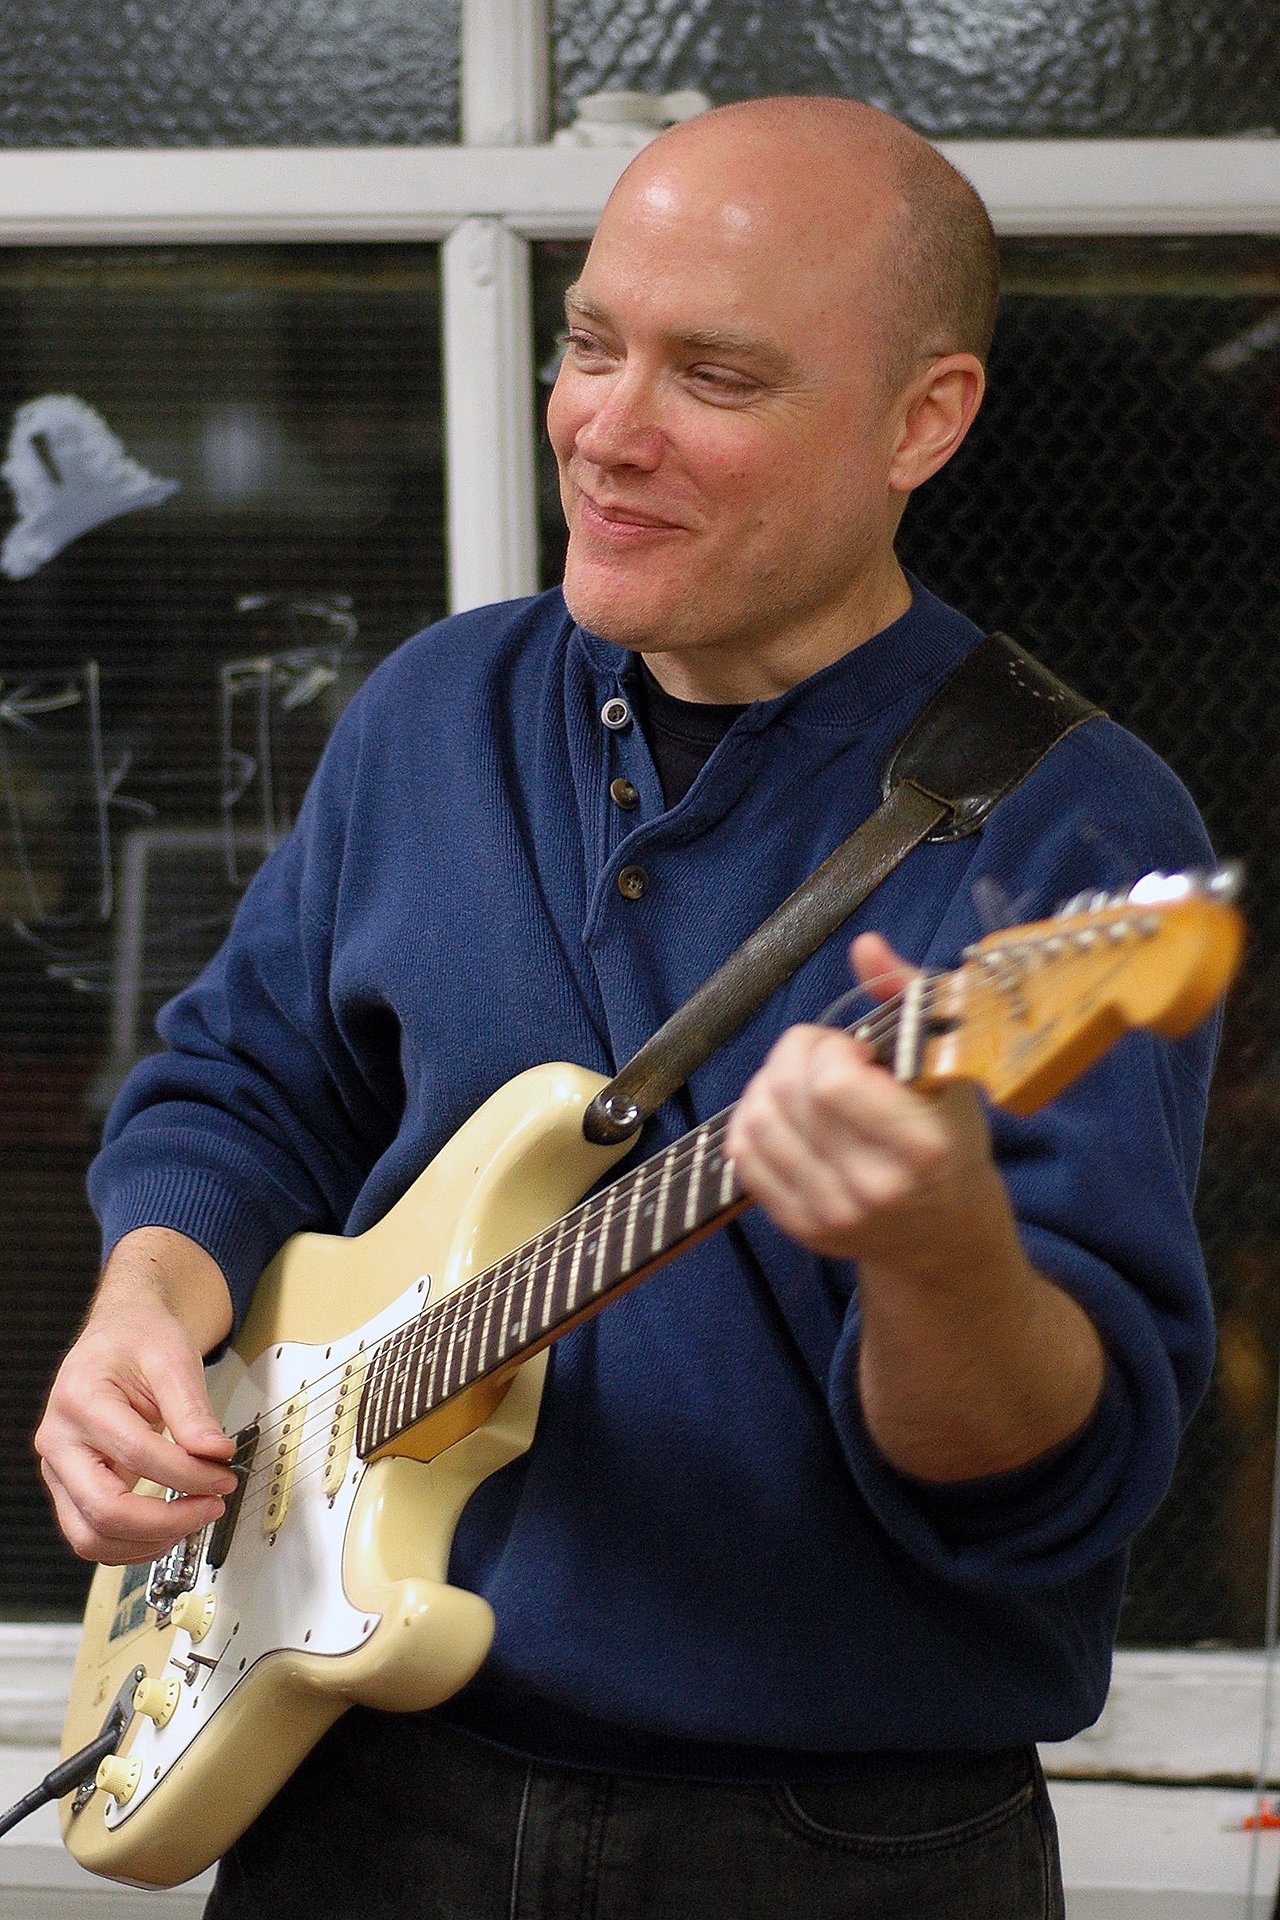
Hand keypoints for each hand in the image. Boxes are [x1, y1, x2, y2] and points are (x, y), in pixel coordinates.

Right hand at [35, 1230, 236, 1565]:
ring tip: (193, 1519)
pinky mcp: (71, 1487)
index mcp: (80, 1400)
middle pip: (103, 1510)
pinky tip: (170, 1526)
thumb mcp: (173, 1358)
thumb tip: (215, 1454)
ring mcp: (59, 1470)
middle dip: (167, 1520)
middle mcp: (59, 1441)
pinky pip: (92, 1535)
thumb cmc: (139, 1339)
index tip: (223, 1475)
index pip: (136, 1454)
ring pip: (90, 1537)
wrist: (120, 1334)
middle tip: (211, 1507)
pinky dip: (133, 1544)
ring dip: (149, 1542)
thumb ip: (193, 1409)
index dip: (187, 1473)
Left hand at [726, 934, 1105, 1480]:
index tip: (853, 1050)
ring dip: (770, 1083)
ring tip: (804, 1082)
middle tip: (823, 1056)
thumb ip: (906, 1000)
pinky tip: (784, 1112)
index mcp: (920, 1147)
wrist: (945, 1237)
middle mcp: (873, 1188)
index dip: (829, 1048)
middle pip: (788, 1095)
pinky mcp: (799, 1228)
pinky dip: (753, 1120)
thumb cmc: (951, 1139)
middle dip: (796, 1054)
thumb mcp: (949, 1068)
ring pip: (756, 1121)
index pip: (831, 1081)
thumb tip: (864, 945)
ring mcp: (831, 1214)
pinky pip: (742, 1156)